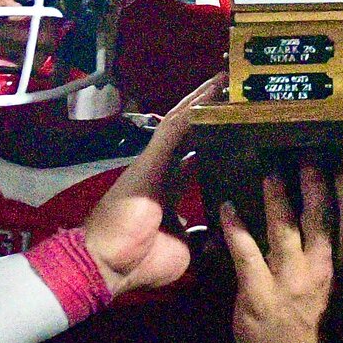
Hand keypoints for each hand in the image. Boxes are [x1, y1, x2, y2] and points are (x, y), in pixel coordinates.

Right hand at [82, 75, 222, 296]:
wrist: (109, 263)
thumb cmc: (139, 261)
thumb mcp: (182, 249)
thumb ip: (198, 235)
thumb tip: (217, 235)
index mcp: (168, 191)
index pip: (195, 158)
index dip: (212, 142)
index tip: (233, 130)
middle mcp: (162, 170)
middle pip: (190, 131)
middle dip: (209, 111)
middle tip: (232, 92)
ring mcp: (155, 160)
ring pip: (184, 120)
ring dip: (204, 98)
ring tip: (226, 79)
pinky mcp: (151, 156)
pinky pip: (177, 125)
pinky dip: (195, 106)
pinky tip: (213, 88)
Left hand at [220, 163, 342, 342]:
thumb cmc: (303, 316)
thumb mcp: (320, 282)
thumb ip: (316, 248)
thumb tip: (308, 206)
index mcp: (332, 265)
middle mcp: (315, 269)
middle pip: (319, 220)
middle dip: (314, 187)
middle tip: (307, 157)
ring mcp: (287, 281)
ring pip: (284, 230)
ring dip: (276, 199)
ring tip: (270, 174)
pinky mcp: (259, 292)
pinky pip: (246, 252)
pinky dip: (236, 228)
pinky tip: (227, 208)